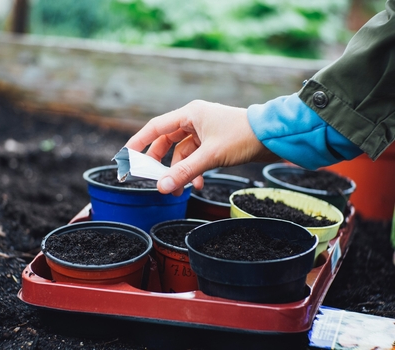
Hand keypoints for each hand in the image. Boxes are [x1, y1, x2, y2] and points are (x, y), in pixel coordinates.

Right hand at [125, 100, 278, 195]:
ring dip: (179, 171)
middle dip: (160, 163)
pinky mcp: (213, 142)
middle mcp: (194, 120)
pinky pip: (195, 158)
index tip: (126, 157)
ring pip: (181, 153)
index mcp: (190, 114)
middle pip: (166, 142)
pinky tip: (197, 184)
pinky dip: (193, 171)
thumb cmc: (244, 136)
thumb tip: (162, 187)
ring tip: (178, 190)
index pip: (155, 127)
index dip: (138, 142)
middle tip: (152, 179)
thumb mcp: (210, 156)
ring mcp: (204, 131)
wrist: (273, 136)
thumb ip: (184, 172)